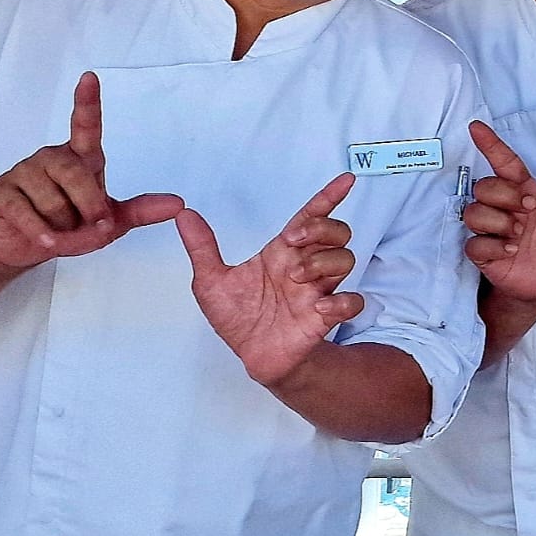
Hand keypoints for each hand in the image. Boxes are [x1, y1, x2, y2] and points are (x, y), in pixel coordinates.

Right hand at [0, 71, 183, 268]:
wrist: (28, 246)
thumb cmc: (74, 226)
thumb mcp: (112, 221)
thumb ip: (143, 210)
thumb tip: (180, 203)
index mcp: (82, 157)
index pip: (86, 124)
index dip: (87, 101)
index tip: (90, 77)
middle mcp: (53, 156)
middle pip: (75, 175)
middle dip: (89, 207)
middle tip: (92, 227)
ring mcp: (25, 170)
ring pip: (52, 201)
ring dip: (64, 227)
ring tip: (61, 231)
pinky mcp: (3, 190)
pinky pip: (26, 213)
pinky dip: (41, 233)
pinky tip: (44, 238)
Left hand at [176, 173, 360, 385]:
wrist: (249, 355)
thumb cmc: (237, 316)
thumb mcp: (211, 281)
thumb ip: (201, 247)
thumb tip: (184, 214)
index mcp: (282, 252)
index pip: (311, 215)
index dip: (329, 197)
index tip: (345, 180)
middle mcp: (306, 266)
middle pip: (336, 232)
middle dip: (321, 228)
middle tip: (293, 242)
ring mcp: (318, 290)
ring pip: (345, 259)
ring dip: (323, 261)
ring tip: (295, 277)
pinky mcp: (324, 318)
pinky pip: (351, 302)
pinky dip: (341, 301)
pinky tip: (319, 306)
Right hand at [463, 121, 535, 303]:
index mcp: (523, 190)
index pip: (504, 161)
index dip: (490, 144)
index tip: (476, 127)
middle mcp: (503, 206)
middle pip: (486, 185)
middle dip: (507, 196)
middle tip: (529, 210)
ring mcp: (490, 228)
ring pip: (475, 212)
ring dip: (500, 223)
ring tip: (520, 235)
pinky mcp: (482, 253)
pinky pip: (474, 243)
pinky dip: (493, 246)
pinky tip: (510, 250)